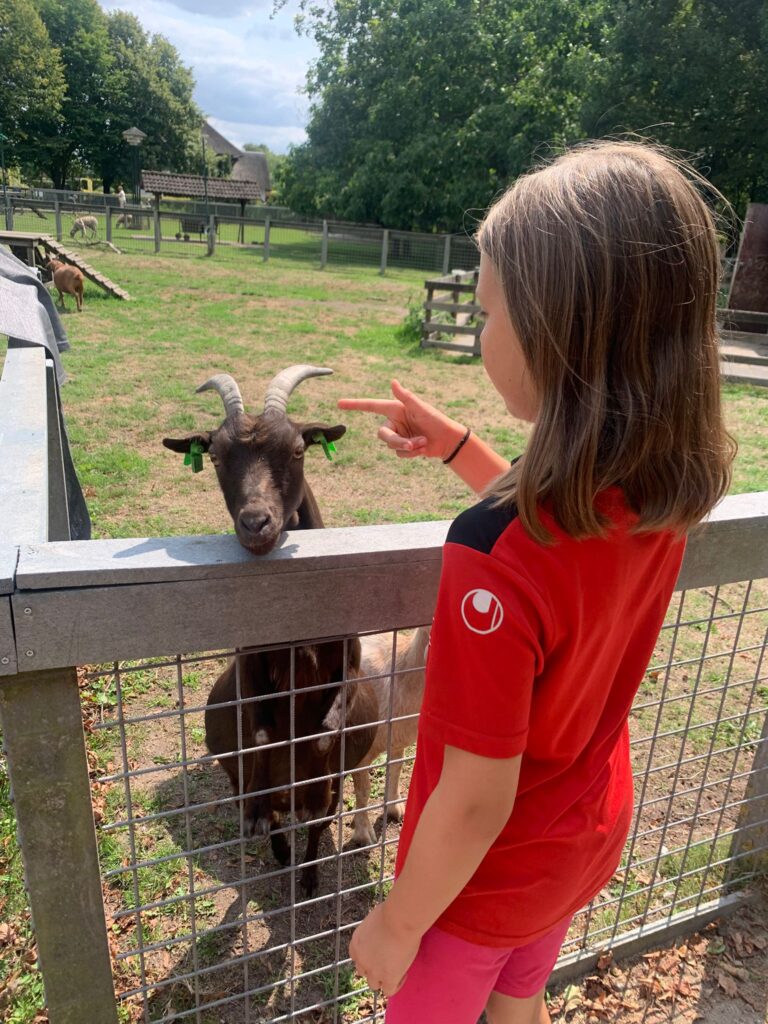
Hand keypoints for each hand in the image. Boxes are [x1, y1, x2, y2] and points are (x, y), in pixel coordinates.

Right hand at [338, 379, 467, 460]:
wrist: (447, 440)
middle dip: (397, 441)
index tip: (339, 403)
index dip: (355, 405)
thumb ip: (405, 396)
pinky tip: (423, 449)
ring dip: (408, 447)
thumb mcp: (420, 407)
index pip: (371, 406)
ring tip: (424, 442)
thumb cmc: (436, 419)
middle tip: (412, 444)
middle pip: (383, 434)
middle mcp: (394, 422)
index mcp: (395, 409)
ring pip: (391, 446)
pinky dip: (411, 454)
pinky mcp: (403, 447)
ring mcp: (398, 435)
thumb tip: (393, 382)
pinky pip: (399, 454)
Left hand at [349, 902, 420, 996]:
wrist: (399, 920)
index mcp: (356, 943)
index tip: (379, 951)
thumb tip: (381, 928)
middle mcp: (361, 959)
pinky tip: (404, 973)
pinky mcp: (388, 979)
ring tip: (397, 968)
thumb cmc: (391, 912)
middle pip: (363, 972)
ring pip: (374, 984)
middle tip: (388, 960)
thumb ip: (373, 930)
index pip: (356, 957)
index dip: (367, 957)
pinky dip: (396, 984)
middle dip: (374, 968)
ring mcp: (373, 971)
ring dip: (383, 978)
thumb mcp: (374, 919)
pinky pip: (389, 991)